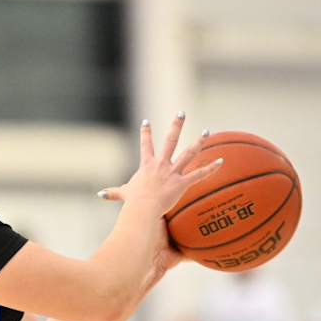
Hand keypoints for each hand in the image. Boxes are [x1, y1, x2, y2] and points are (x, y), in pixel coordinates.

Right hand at [100, 112, 221, 215]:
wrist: (142, 208)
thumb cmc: (132, 202)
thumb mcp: (122, 194)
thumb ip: (112, 193)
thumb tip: (99, 195)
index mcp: (147, 165)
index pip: (146, 144)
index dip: (145, 133)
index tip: (146, 122)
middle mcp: (161, 164)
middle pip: (170, 140)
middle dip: (176, 125)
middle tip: (181, 112)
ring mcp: (173, 172)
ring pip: (189, 153)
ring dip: (199, 142)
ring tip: (206, 131)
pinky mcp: (182, 183)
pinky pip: (199, 174)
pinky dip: (211, 168)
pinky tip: (221, 161)